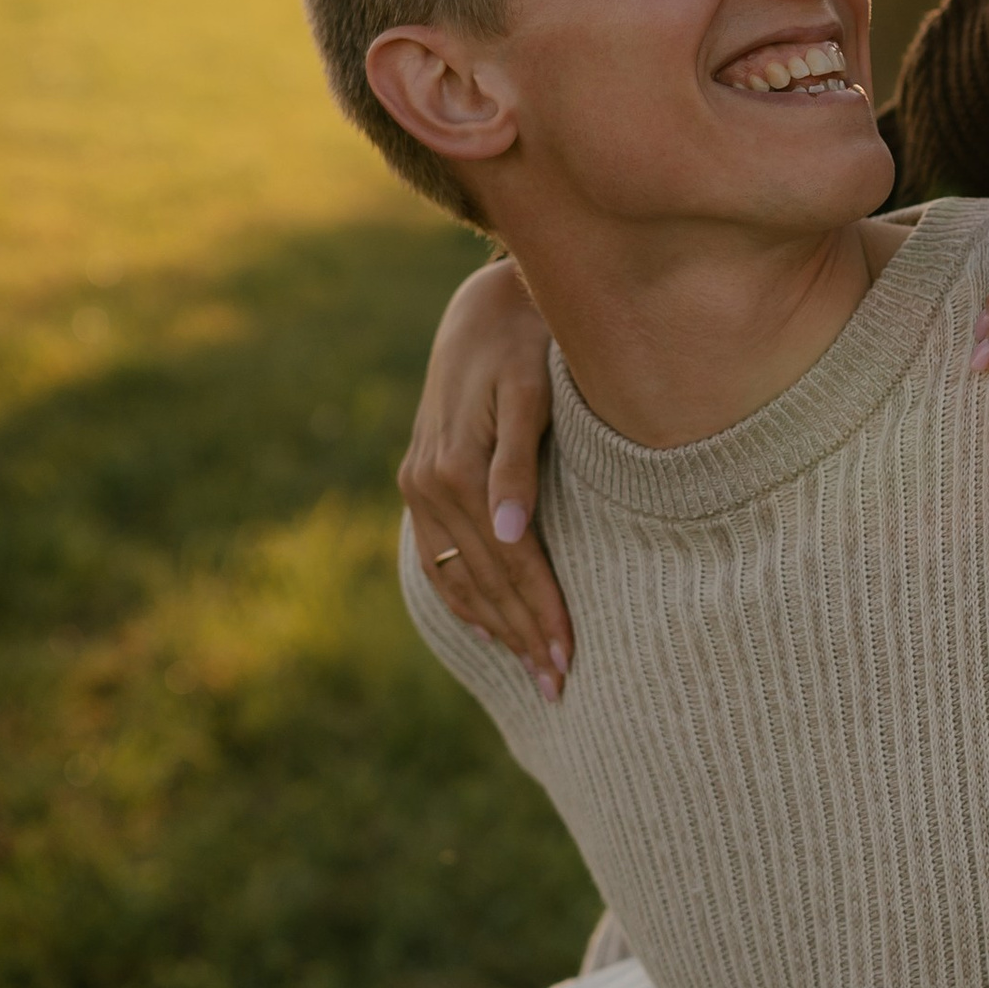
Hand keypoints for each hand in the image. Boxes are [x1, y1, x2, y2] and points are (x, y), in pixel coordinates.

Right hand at [399, 256, 573, 699]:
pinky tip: (488, 627)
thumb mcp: (530, 388)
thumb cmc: (526, 339)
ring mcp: (417, 485)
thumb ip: (518, 460)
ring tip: (533, 671)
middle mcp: (427, 483)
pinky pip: (438, 557)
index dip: (540, 610)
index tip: (571, 657)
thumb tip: (510, 531)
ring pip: (457, 576)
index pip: (509, 561)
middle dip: (523, 635)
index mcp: (456, 467)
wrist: (487, 301)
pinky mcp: (420, 481)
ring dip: (495, 627)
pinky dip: (463, 597)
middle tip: (560, 686)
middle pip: (483, 579)